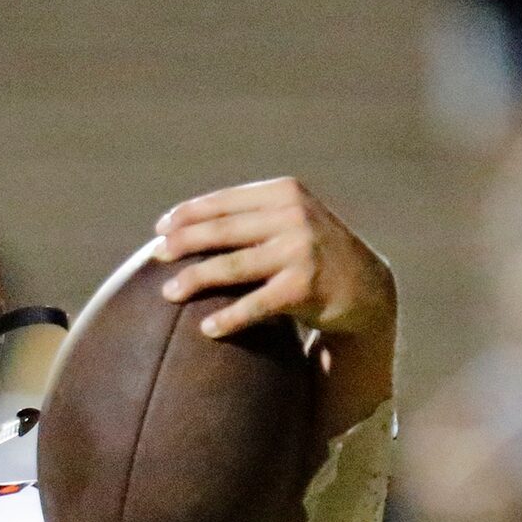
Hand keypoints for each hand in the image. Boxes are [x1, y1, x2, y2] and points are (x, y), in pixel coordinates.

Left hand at [156, 178, 395, 342]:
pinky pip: (254, 305)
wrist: (366, 287)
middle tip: (154, 256)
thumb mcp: (288, 220)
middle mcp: (293, 217)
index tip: (159, 228)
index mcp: (284, 193)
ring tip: (167, 293)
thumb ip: (248, 216)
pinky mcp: (304, 287)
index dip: (187, 214)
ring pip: (231, 266)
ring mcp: (300, 251)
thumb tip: (178, 224)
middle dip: (182, 242)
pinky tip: (206, 329)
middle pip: (221, 230)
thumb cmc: (310, 252)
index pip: (224, 201)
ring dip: (194, 280)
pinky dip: (228, 318)